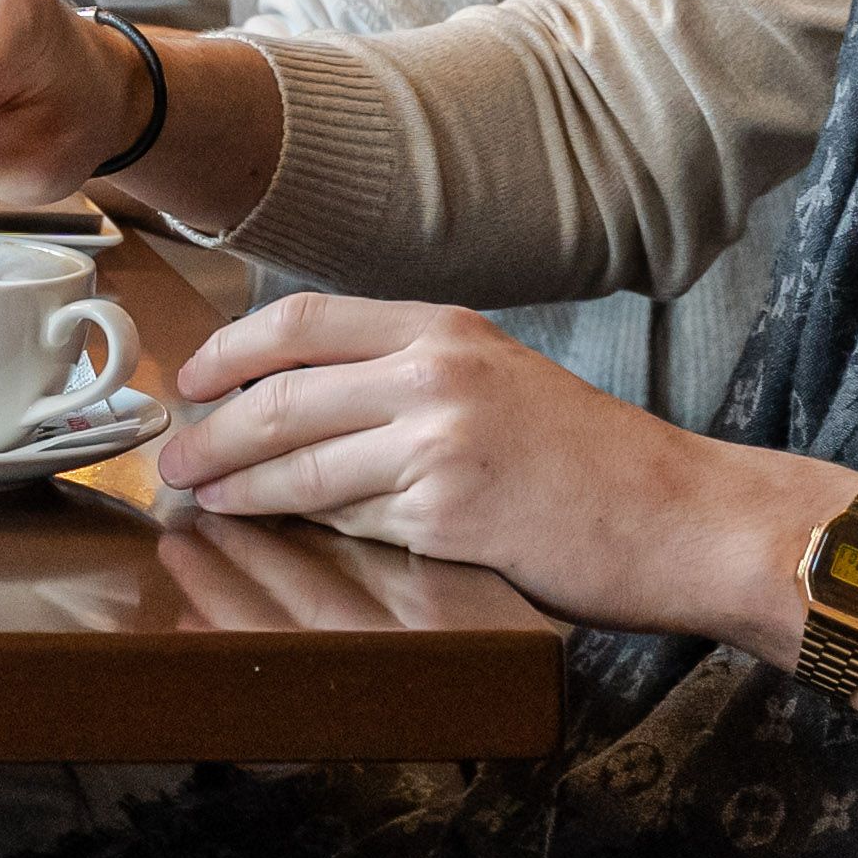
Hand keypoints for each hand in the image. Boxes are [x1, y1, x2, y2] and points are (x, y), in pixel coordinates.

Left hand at [159, 291, 838, 643]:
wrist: (684, 517)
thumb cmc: (592, 460)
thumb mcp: (500, 380)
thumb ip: (411, 377)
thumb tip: (305, 398)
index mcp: (445, 328)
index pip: (302, 322)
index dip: (229, 350)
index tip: (191, 379)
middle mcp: (437, 374)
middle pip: (282, 395)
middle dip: (212, 431)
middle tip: (173, 457)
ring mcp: (441, 444)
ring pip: (301, 463)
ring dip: (237, 486)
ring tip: (202, 499)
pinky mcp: (449, 515)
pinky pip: (349, 520)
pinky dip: (301, 528)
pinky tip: (274, 535)